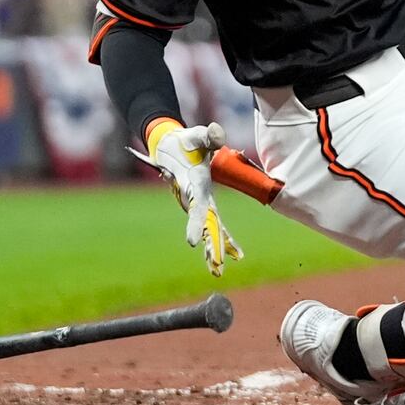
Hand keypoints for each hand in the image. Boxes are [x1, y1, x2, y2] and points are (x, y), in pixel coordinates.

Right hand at [139, 121, 243, 275]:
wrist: (170, 146)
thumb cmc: (186, 141)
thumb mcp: (196, 134)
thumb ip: (208, 135)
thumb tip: (218, 134)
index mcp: (194, 186)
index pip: (197, 209)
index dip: (196, 225)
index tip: (193, 243)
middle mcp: (195, 198)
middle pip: (207, 226)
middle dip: (212, 246)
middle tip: (218, 267)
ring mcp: (199, 202)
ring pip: (211, 229)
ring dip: (217, 248)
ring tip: (221, 270)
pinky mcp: (203, 203)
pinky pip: (215, 224)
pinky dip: (223, 239)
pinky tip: (234, 255)